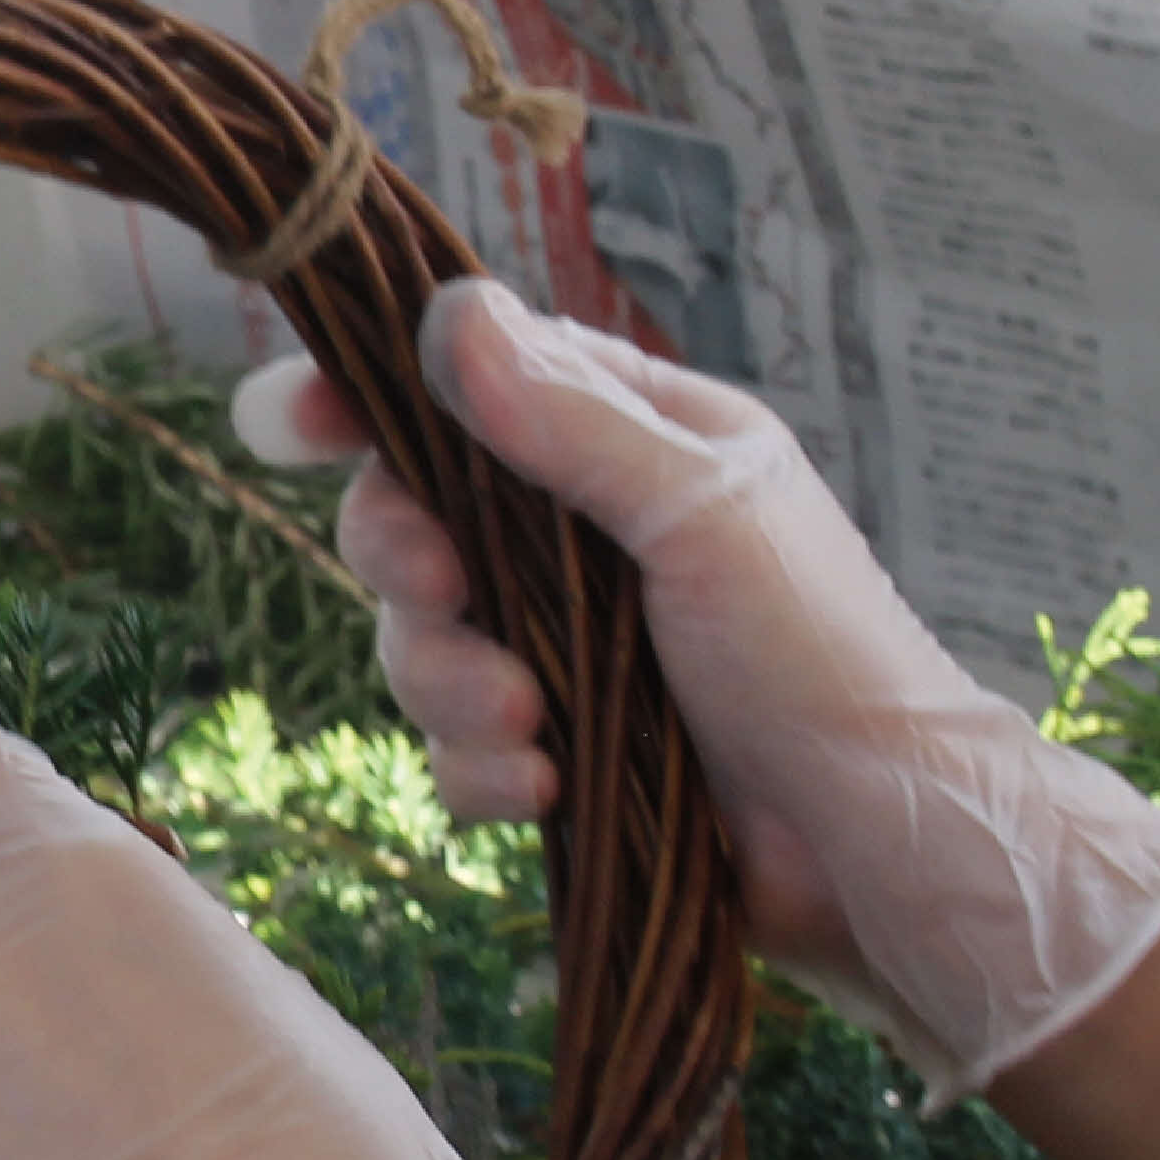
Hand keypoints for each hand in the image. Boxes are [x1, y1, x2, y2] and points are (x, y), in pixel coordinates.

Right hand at [240, 282, 1159, 1099]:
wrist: (870, 841)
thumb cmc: (821, 646)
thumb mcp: (700, 507)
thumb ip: (572, 422)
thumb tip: (451, 318)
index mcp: (630, 439)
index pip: (471, 383)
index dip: (368, 397)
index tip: (288, 423)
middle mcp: (584, 533)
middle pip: (416, 515)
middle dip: (407, 559)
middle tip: (442, 588)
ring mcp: (567, 645)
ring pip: (422, 639)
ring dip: (452, 683)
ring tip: (534, 726)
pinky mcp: (558, 749)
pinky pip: (457, 748)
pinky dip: (483, 770)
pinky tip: (545, 789)